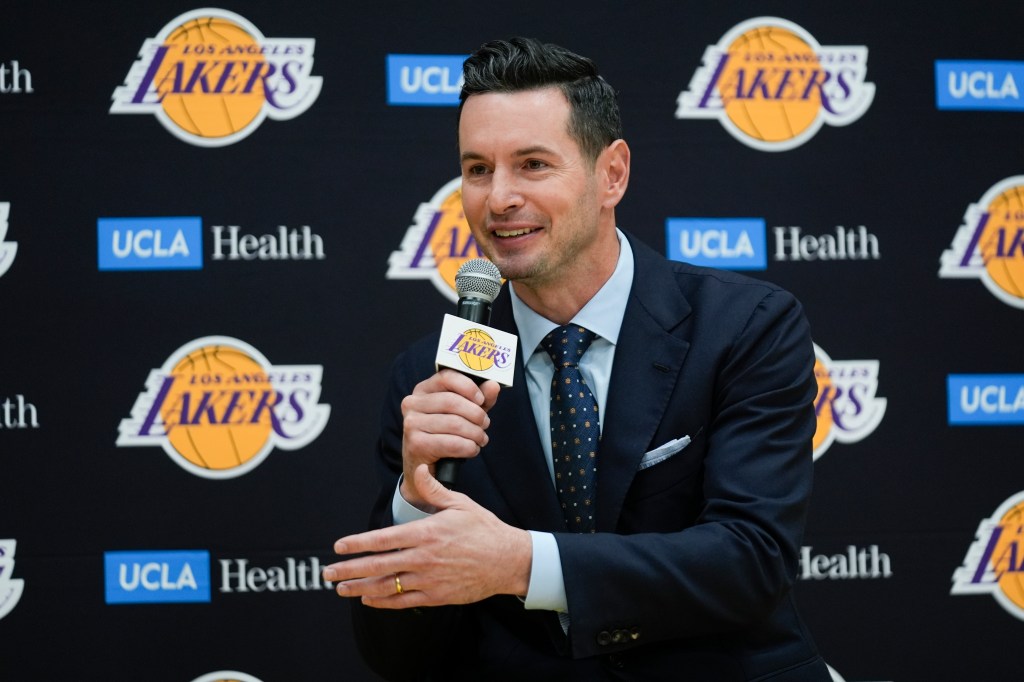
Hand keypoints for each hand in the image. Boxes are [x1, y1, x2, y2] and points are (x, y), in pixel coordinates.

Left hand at [324, 464, 531, 608]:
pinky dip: (383, 602)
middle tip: (328, 572)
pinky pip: (403, 602)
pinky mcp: (436, 596)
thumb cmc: (484, 529)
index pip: (382, 539)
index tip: (339, 546)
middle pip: (377, 566)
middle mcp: (422, 558)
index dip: (357, 543)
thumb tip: (418, 471)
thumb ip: (433, 490)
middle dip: (348, 569)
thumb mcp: (459, 503)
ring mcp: (428, 580)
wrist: (508, 560)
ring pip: (386, 586)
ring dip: (359, 588)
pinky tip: (368, 599)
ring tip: (341, 589)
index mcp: (425, 533)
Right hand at [400, 369, 499, 509]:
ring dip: (475, 433)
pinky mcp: (416, 443)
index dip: (468, 387)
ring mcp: (411, 423)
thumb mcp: (463, 412)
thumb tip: (493, 385)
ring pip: (454, 423)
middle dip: (476, 414)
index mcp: (423, 389)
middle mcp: (412, 403)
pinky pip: (451, 443)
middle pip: (452, 401)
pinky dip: (468, 447)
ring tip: (481, 439)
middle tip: (485, 424)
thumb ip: (479, 398)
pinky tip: (472, 449)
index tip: (481, 400)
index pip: (446, 377)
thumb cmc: (444, 433)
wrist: (423, 464)